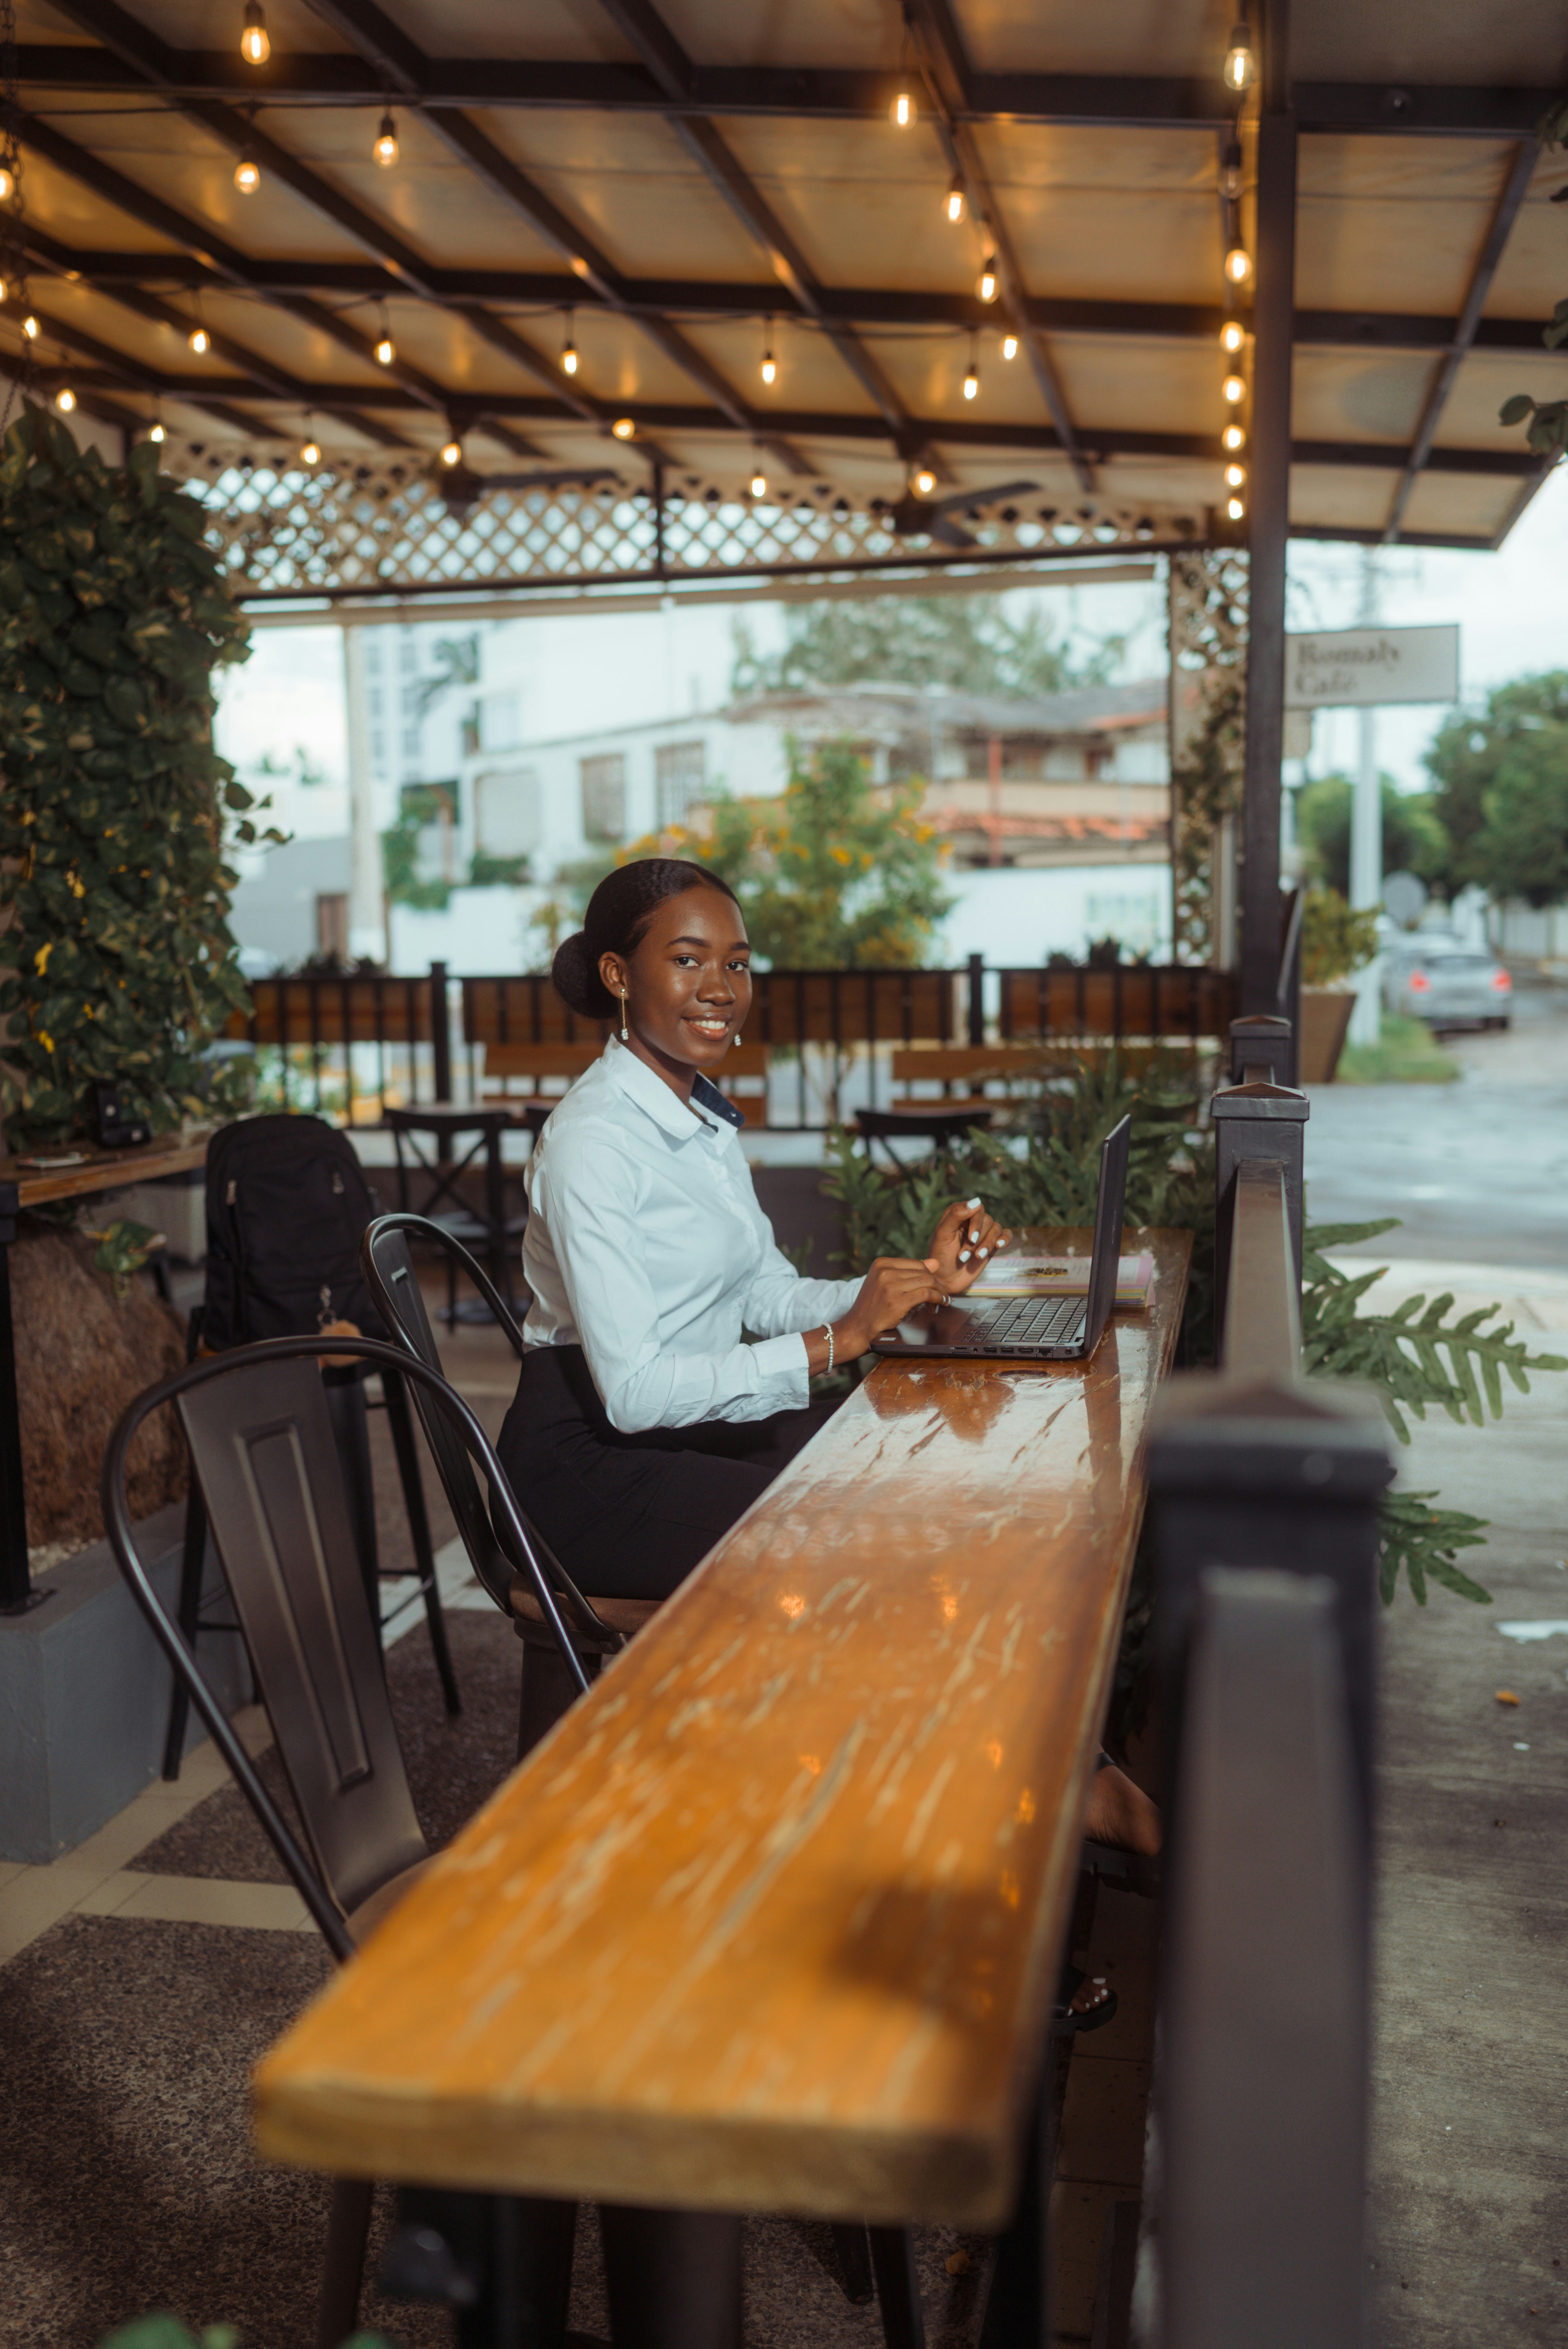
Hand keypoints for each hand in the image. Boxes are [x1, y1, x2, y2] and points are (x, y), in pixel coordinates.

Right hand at [836, 1255, 950, 1354]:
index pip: (916, 1263)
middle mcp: (885, 1271)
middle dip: (936, 1284)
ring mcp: (890, 1285)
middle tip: (941, 1295)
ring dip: (940, 1292)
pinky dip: (938, 1299)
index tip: (935, 1286)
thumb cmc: (872, 1308)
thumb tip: (935, 1262)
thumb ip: (909, 1272)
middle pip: (923, 1272)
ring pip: (927, 1282)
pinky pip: (926, 1294)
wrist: (857, 1327)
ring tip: (942, 1301)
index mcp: (881, 1263)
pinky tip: (939, 1304)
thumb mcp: (887, 1284)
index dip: (930, 1275)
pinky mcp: (897, 1300)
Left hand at [926, 1196, 1011, 1295]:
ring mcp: (982, 1233)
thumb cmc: (940, 1256)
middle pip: (987, 1220)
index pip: (976, 1209)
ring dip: (987, 1244)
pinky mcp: (991, 1245)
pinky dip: (1005, 1239)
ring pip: (996, 1228)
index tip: (971, 1239)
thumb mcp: (943, 1235)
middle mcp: (971, 1221)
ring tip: (977, 1257)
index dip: (976, 1223)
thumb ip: (956, 1215)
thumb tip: (977, 1201)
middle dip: (978, 1239)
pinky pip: (1005, 1235)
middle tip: (964, 1256)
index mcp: (958, 1214)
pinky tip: (999, 1246)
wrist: (945, 1279)